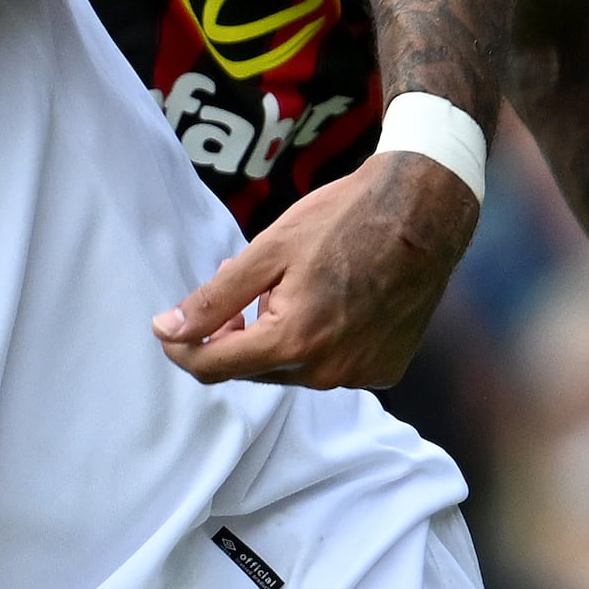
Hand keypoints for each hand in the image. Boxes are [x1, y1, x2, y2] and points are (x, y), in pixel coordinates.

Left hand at [155, 156, 476, 388]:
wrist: (422, 212)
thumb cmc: (343, 220)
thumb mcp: (268, 251)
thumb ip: (215, 299)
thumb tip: (165, 331)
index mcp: (292, 342)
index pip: (214, 366)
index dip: (184, 348)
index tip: (170, 327)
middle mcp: (326, 372)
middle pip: (254, 369)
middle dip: (239, 334)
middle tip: (247, 284)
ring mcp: (359, 375)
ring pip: (293, 370)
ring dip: (280, 338)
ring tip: (294, 286)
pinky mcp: (384, 370)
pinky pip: (332, 367)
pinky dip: (321, 343)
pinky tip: (333, 301)